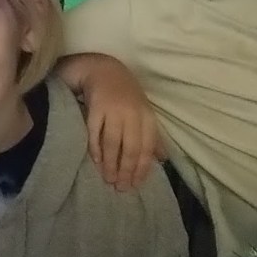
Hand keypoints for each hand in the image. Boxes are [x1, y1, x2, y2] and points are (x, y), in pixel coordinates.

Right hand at [55, 54, 163, 191]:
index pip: (146, 147)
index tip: (135, 185)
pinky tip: (96, 161)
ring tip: (108, 180)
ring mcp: (113, 110)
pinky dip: (96, 148)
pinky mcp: (95, 107)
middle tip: (121, 188)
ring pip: (114, 142)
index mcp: (146, 116)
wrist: (102, 68)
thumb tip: (162, 159)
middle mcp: (132, 114)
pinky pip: (95, 132)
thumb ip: (151, 135)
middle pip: (131, 148)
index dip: (141, 168)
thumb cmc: (123, 94)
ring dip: (111, 164)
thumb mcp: (142, 112)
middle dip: (126, 170)